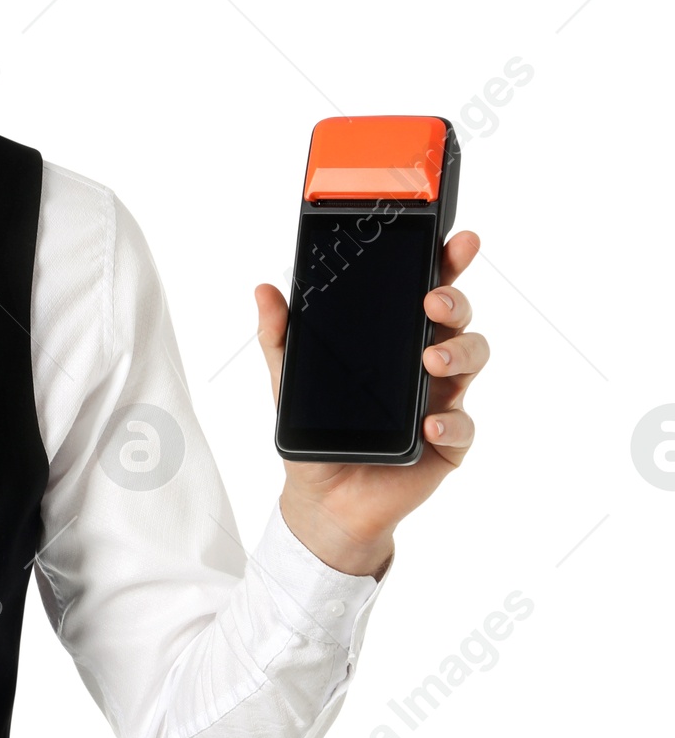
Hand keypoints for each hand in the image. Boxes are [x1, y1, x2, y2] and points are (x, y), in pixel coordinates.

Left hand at [253, 230, 487, 577]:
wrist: (323, 496)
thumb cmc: (315, 429)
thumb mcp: (288, 377)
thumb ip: (278, 335)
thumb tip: (264, 291)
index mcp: (393, 338)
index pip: (425, 291)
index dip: (445, 264)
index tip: (455, 241)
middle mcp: (425, 361)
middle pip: (457, 319)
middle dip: (454, 301)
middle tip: (433, 301)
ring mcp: (441, 400)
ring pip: (471, 361)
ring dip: (458, 353)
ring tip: (431, 359)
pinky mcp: (447, 442)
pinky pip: (463, 426)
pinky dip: (452, 422)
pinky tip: (431, 424)